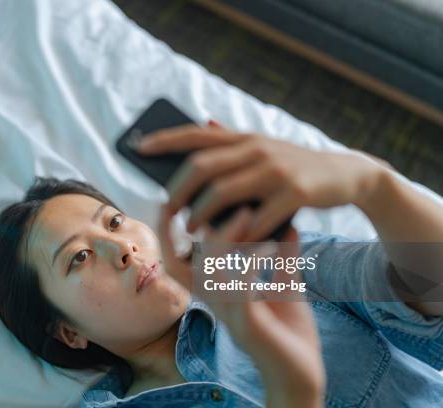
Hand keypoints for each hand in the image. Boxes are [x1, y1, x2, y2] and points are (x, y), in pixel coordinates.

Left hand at [142, 122, 385, 240]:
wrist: (347, 174)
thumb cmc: (294, 167)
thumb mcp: (264, 148)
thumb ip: (234, 141)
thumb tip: (202, 124)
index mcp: (244, 138)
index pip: (196, 134)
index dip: (165, 139)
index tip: (138, 147)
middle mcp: (256, 148)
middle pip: (202, 165)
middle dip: (178, 188)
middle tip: (167, 208)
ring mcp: (276, 169)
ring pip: (223, 191)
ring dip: (202, 213)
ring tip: (191, 229)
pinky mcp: (295, 192)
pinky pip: (256, 216)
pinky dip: (239, 232)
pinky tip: (229, 243)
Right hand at [157, 203, 324, 407]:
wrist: (303, 376)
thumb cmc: (289, 334)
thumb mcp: (285, 287)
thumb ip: (282, 257)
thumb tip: (287, 222)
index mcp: (218, 293)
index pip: (180, 261)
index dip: (169, 234)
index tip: (172, 203)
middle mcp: (215, 302)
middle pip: (178, 265)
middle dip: (178, 231)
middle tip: (199, 199)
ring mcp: (229, 314)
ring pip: (209, 271)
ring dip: (225, 239)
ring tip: (246, 213)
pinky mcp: (248, 325)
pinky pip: (239, 288)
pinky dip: (249, 262)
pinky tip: (267, 245)